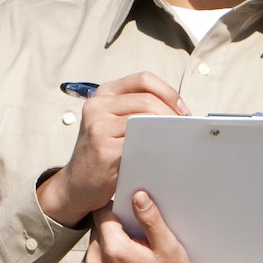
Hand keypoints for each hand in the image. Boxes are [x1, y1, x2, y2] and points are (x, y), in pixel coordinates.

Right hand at [40, 72, 186, 226]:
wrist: (77, 183)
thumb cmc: (104, 152)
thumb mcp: (113, 121)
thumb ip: (138, 109)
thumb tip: (180, 111)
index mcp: (104, 93)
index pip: (143, 79)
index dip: (169, 93)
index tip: (183, 111)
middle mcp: (98, 106)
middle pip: (148, 101)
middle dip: (172, 116)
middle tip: (184, 132)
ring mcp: (99, 128)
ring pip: (146, 121)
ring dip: (168, 132)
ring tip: (177, 143)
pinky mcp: (104, 151)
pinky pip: (140, 145)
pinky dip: (157, 150)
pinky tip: (164, 157)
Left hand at [75, 191, 203, 262]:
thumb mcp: (167, 246)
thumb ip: (150, 219)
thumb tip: (138, 196)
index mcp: (114, 251)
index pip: (102, 213)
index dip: (117, 210)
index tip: (130, 218)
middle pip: (97, 228)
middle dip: (113, 229)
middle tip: (134, 241)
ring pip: (93, 243)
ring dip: (106, 244)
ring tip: (128, 255)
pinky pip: (88, 259)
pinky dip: (100, 258)